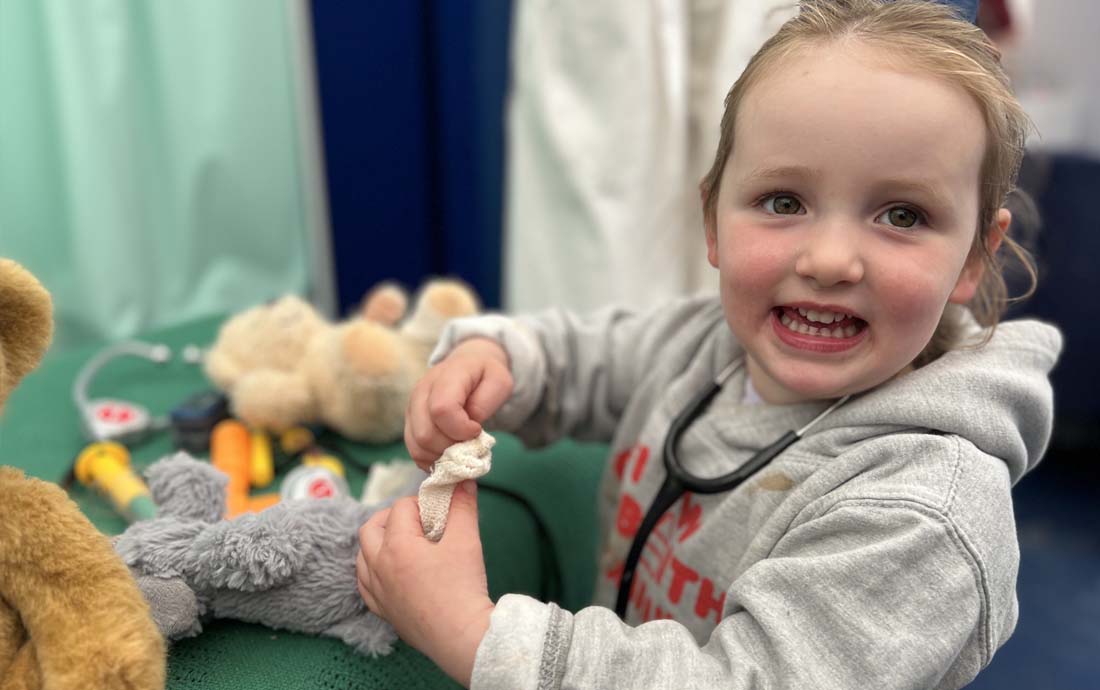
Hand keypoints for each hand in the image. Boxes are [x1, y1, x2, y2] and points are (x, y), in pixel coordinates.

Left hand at [357, 481, 493, 686]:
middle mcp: (379, 566)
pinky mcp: (382, 610)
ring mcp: (377, 591)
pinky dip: (372, 571)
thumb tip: (463, 481)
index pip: (400, 508)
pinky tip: (390, 572)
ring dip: (378, 543)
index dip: (420, 503)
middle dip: (390, 517)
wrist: (461, 637)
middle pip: (370, 527)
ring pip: (362, 556)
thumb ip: (463, 507)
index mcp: (397, 545)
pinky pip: (364, 584)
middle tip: (416, 521)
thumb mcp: (467, 540)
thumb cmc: (463, 587)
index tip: (438, 510)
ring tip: (402, 543)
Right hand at [406, 338, 512, 470]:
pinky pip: (416, 452)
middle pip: (426, 434)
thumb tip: (470, 424)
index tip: (477, 430)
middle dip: (453, 448)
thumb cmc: (485, 376)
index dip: (461, 429)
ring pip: (418, 447)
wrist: (468, 365)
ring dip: (443, 457)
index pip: (442, 410)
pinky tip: (451, 455)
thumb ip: (485, 402)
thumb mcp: (499, 381)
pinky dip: (435, 461)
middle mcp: (421, 392)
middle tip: (470, 443)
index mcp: (445, 377)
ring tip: (462, 450)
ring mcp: (412, 408)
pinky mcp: (410, 423)